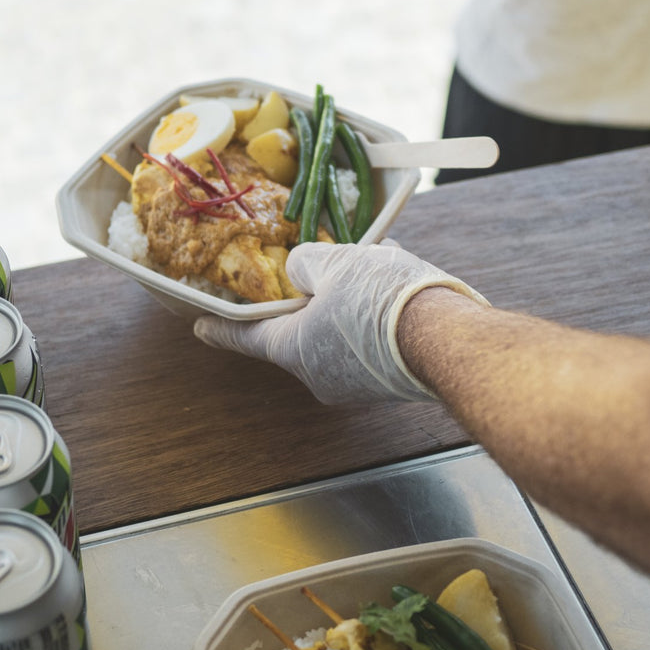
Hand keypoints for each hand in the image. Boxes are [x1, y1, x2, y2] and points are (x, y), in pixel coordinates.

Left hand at [193, 241, 487, 403]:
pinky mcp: (389, 382)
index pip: (246, 336)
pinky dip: (371, 314)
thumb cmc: (382, 300)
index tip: (199, 326)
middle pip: (300, 331)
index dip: (221, 326)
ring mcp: (357, 385)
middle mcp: (321, 376)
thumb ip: (306, 263)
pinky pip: (368, 340)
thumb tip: (303, 269)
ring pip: (338, 333)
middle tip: (313, 274)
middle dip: (306, 300)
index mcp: (295, 350)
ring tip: (367, 268)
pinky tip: (392, 286)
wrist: (450, 338)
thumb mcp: (335, 263)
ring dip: (345, 302)